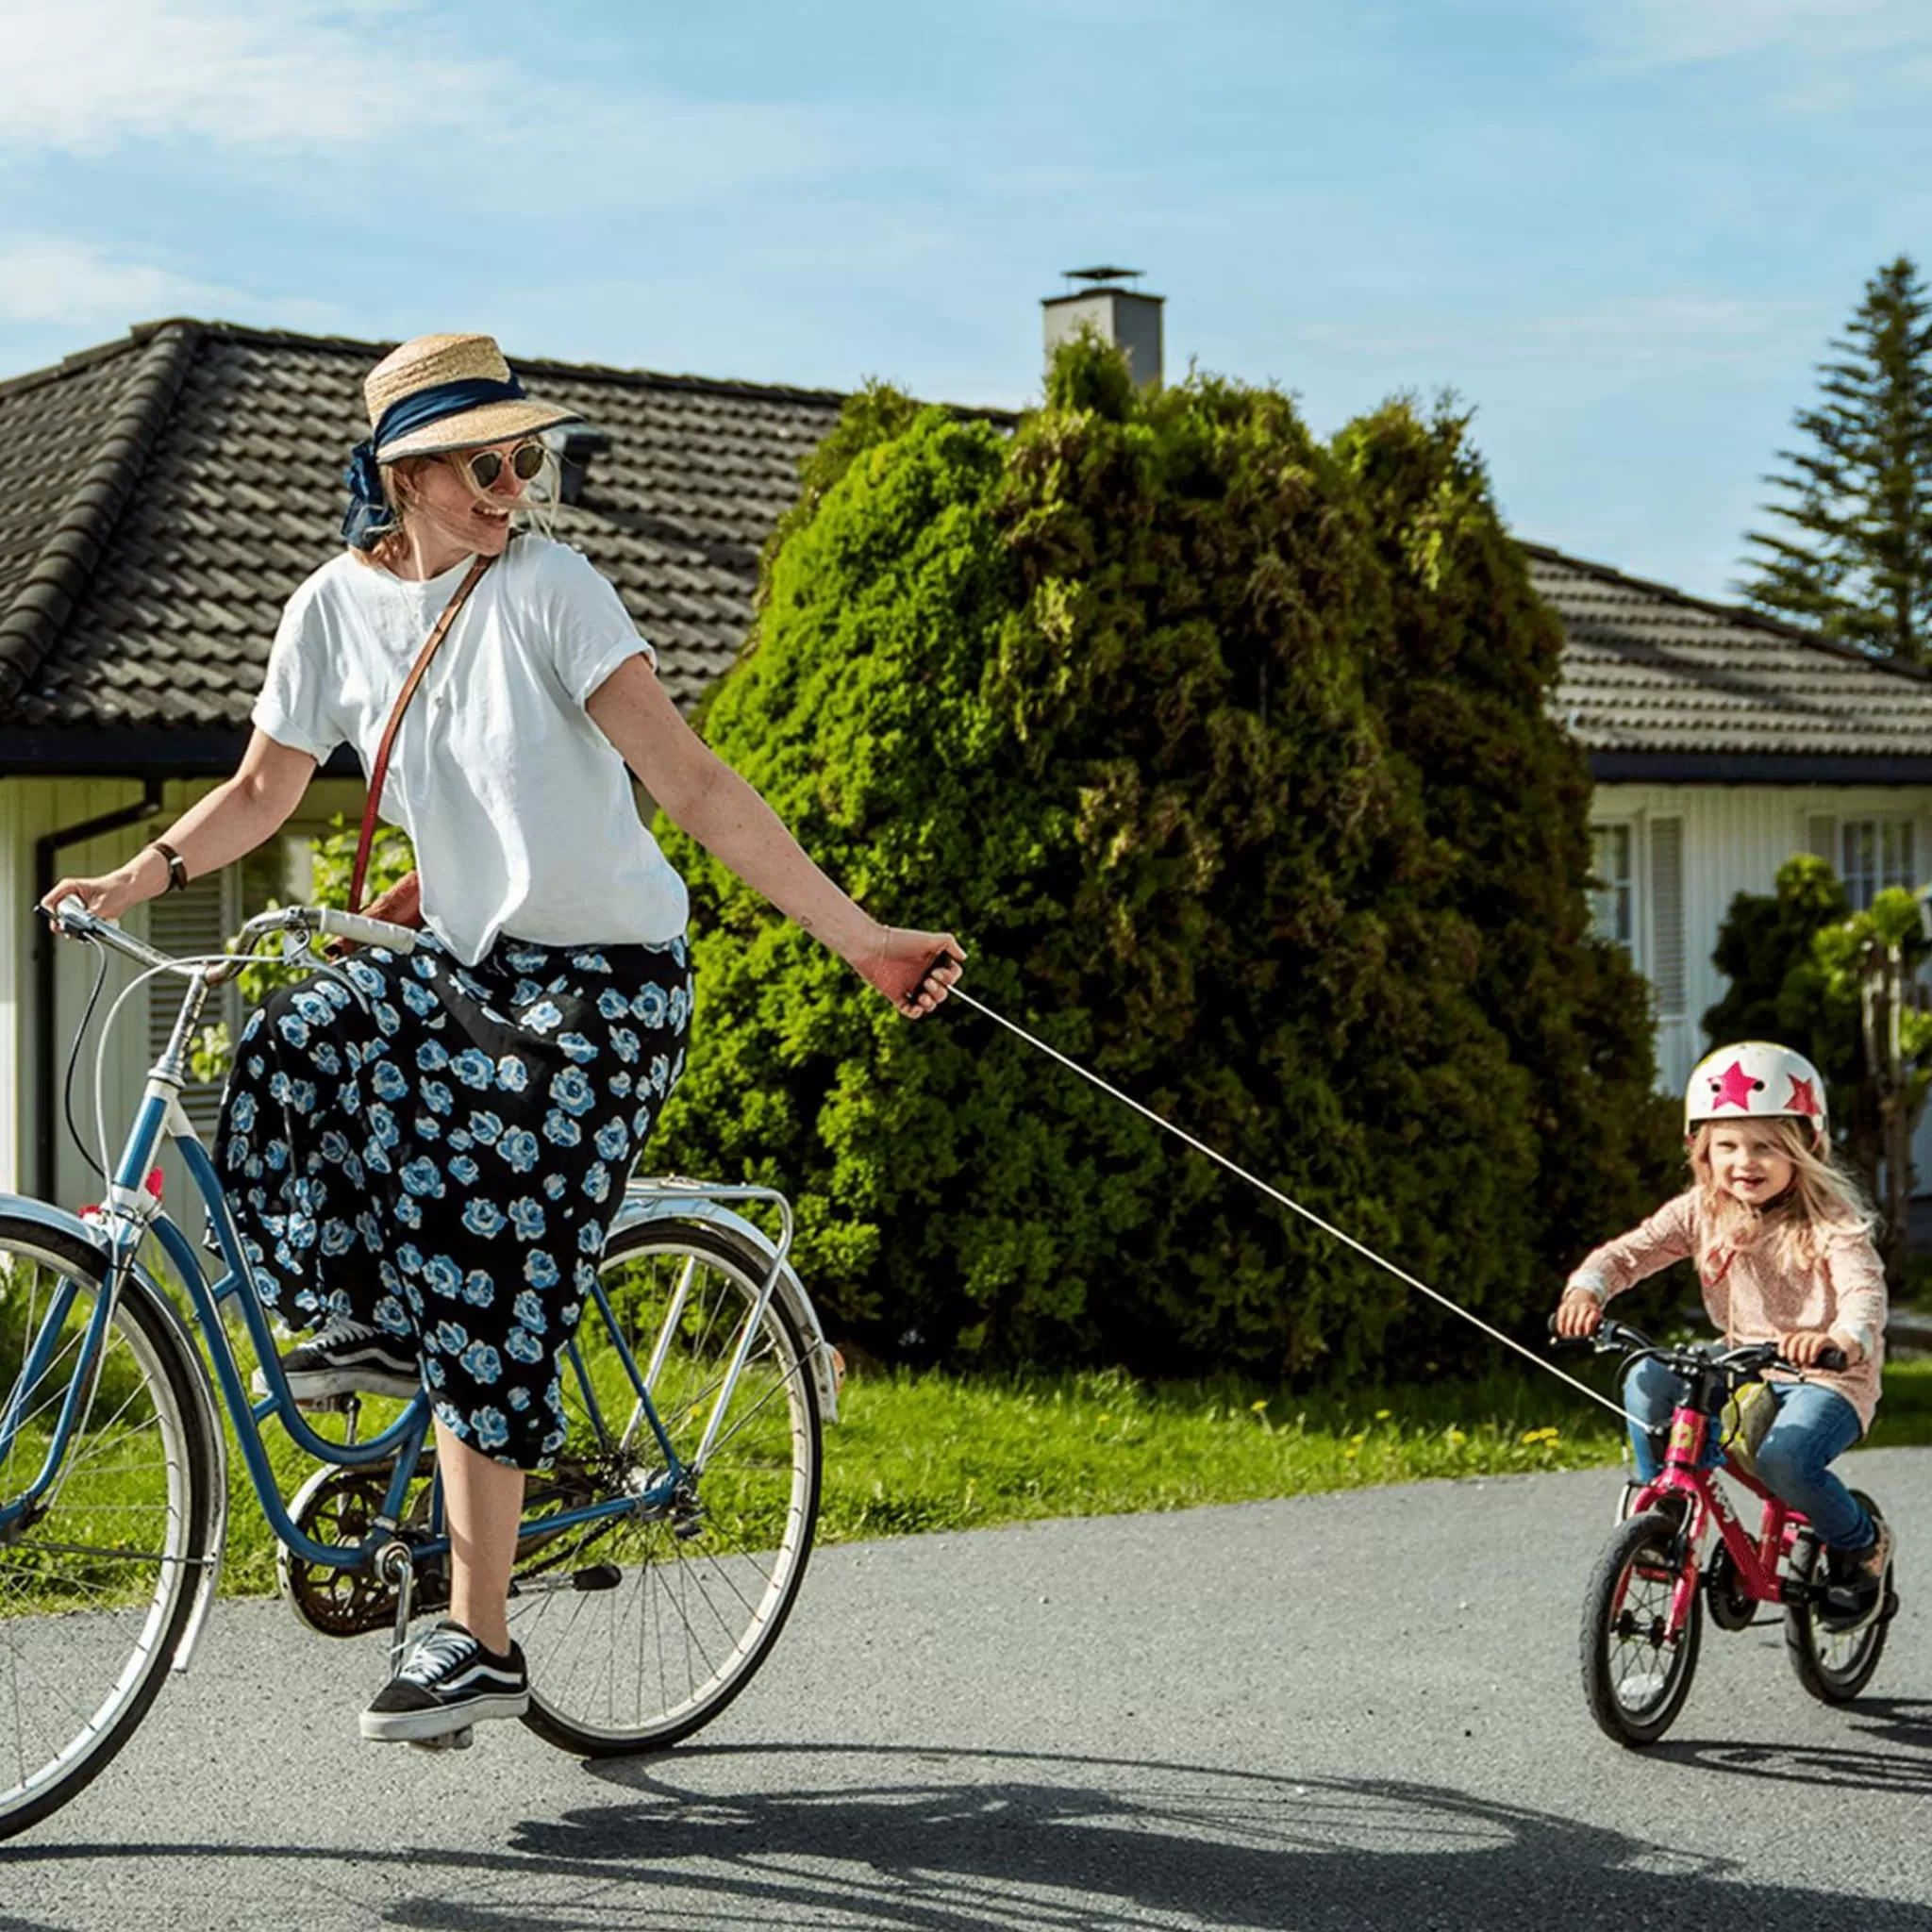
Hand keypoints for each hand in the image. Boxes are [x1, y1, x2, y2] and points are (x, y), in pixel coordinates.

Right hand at [40, 852, 164, 929]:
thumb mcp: (100, 905)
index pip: (48, 903)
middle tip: (74, 932)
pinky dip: (83, 930)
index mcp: (67, 887)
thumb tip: (79, 928)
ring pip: (66, 922)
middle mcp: (68, 896)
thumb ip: (87, 917)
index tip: (61, 924)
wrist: (128, 890)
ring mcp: (74, 905)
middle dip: (64, 926)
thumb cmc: (116, 890)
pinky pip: (76, 925)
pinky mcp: (81, 913)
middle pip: (55, 915)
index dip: (52, 915)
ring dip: (75, 929)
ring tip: (87, 931)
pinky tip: (92, 931)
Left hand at [848, 924, 965, 1017]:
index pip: (952, 975)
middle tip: (928, 981)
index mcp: (932, 962)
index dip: (950, 977)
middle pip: (943, 992)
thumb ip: (949, 943)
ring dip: (931, 1003)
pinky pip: (911, 1011)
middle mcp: (923, 974)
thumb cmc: (900, 941)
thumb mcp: (928, 939)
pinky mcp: (896, 996)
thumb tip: (964, 958)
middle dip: (940, 991)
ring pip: (930, 1004)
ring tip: (922, 996)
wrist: (872, 948)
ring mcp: (910, 986)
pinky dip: (917, 1013)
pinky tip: (916, 1006)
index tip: (937, 972)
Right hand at [1554, 1289, 1602, 1339]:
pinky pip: (1560, 1317)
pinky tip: (1561, 1331)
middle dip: (1577, 1333)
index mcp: (1593, 1309)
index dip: (1586, 1330)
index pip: (1589, 1321)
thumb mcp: (1596, 1315)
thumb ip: (1596, 1326)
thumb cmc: (1590, 1311)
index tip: (1585, 1336)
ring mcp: (1572, 1305)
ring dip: (1568, 1331)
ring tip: (1568, 1336)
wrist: (1582, 1296)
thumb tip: (1593, 1340)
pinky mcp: (1564, 1306)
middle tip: (1576, 1339)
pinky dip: (1560, 1326)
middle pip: (1578, 1323)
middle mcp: (1583, 1306)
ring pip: (1569, 1321)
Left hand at [1778, 1329, 1842, 1367]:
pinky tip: (1812, 1360)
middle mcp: (1805, 1335)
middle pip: (1794, 1341)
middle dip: (1793, 1353)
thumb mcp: (1806, 1359)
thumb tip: (1788, 1367)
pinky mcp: (1825, 1339)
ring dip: (1802, 1355)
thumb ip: (1798, 1361)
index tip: (1782, 1355)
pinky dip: (1812, 1353)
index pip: (1787, 1337)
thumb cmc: (1819, 1359)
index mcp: (1798, 1339)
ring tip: (1805, 1364)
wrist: (1839, 1354)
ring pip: (1804, 1343)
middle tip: (1796, 1363)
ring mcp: (1815, 1336)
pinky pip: (1816, 1344)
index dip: (1783, 1346)